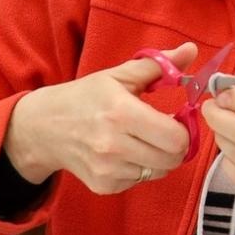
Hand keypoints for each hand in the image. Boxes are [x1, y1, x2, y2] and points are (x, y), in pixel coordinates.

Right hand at [4, 43, 195, 194]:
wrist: (43, 126)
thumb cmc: (85, 97)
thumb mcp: (119, 75)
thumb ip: (158, 64)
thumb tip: (191, 50)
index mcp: (121, 113)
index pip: (176, 137)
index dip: (185, 129)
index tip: (177, 118)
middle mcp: (113, 145)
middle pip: (172, 159)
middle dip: (177, 145)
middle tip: (165, 131)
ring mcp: (107, 169)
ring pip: (159, 171)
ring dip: (159, 157)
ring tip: (144, 140)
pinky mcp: (103, 185)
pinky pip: (140, 181)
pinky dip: (141, 168)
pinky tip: (126, 152)